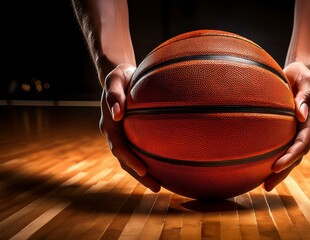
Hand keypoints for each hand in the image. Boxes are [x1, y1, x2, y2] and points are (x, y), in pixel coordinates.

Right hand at [99, 63, 160, 191]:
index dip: (130, 160)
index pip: (119, 147)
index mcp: (109, 124)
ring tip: (160, 185)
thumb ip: (114, 95)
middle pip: (125, 159)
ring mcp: (121, 134)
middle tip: (157, 188)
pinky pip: (137, 149)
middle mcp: (114, 132)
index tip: (144, 170)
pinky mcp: (129, 133)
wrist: (119, 74)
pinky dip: (147, 160)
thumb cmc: (120, 75)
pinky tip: (163, 166)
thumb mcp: (115, 79)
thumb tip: (117, 114)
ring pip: (130, 158)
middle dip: (139, 175)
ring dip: (143, 173)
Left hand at [264, 62, 309, 190]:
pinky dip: (270, 157)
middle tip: (267, 185)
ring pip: (287, 155)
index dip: (290, 157)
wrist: (298, 73)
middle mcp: (304, 131)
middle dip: (283, 172)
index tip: (276, 166)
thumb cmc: (302, 75)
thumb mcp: (307, 81)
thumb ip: (305, 95)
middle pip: (295, 157)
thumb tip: (301, 113)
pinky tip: (256, 165)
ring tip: (263, 184)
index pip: (302, 144)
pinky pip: (278, 146)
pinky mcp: (286, 131)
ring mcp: (295, 132)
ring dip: (277, 171)